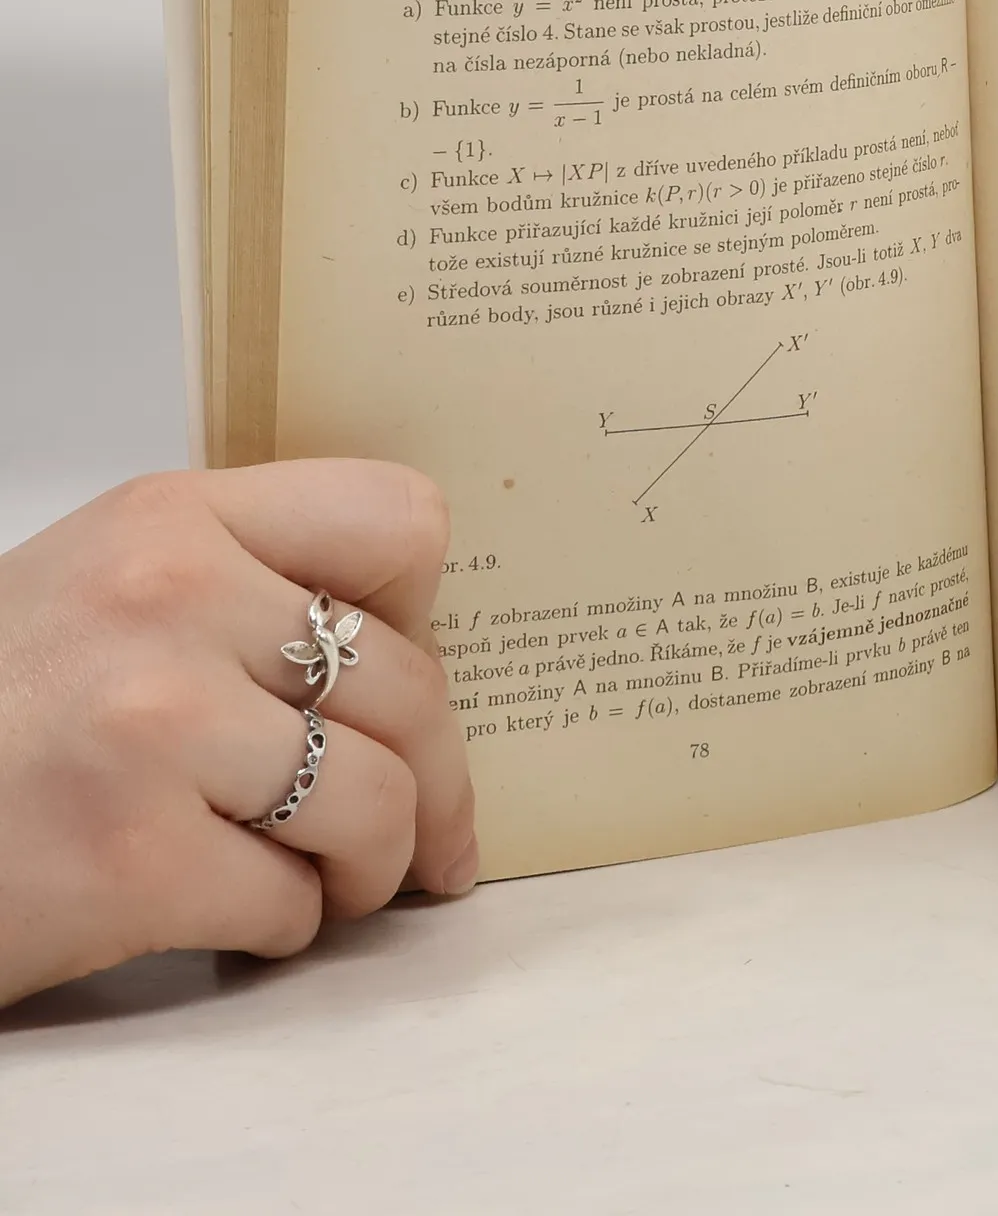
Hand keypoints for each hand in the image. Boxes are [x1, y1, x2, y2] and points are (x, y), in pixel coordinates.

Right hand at [0, 462, 474, 1006]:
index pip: (398, 520)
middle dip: (438, 780)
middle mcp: (171, 601)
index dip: (424, 610)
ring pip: (379, 803)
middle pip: (412, 685)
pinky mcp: (132, 860)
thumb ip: (247, 589)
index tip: (410, 671)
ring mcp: (155, 727)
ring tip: (340, 882)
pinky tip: (236, 917)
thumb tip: (413, 656)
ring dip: (373, 867)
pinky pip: (292, 903)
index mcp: (175, 520)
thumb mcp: (108, 587)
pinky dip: (284, 927)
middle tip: (432, 833)